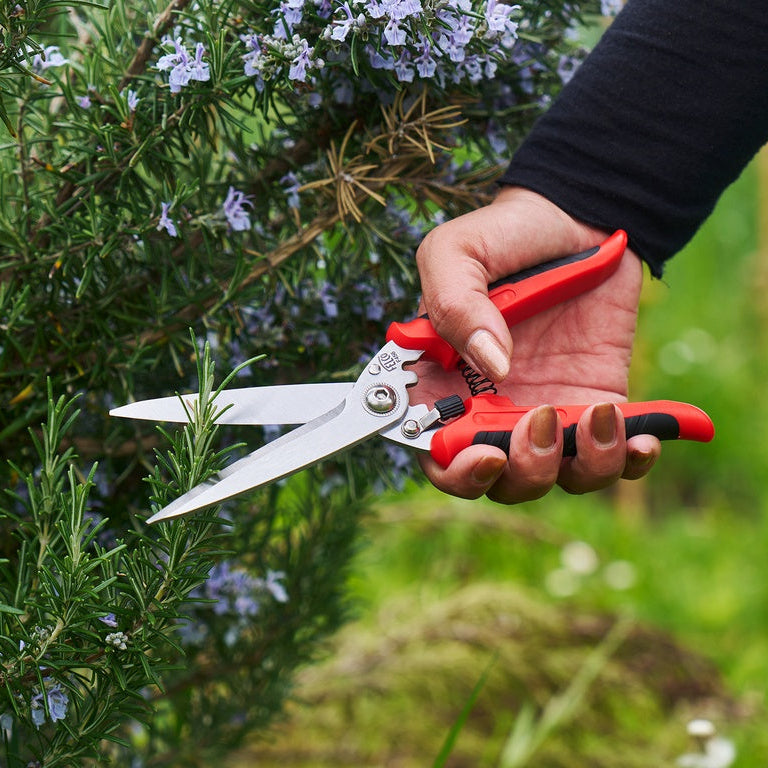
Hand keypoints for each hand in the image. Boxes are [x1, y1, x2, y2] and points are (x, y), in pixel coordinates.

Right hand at [411, 186, 660, 502]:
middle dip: (520, 472)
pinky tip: (642, 436)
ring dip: (578, 466)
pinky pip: (612, 458)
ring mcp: (544, 412)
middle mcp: (490, 408)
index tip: (484, 454)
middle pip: (495, 480)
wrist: (580, 219)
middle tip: (538, 423)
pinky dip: (629, 461)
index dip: (454, 469)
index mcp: (443, 381)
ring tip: (600, 415)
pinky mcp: (595, 408)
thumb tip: (493, 366)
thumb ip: (455, 304)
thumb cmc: (507, 234)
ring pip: (554, 478)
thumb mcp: (458, 250)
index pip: (436, 450)